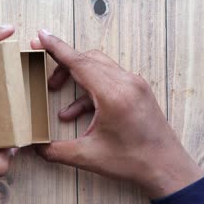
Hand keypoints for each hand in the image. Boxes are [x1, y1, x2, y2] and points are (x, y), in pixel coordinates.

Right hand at [32, 30, 202, 198]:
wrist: (167, 168)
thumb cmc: (132, 161)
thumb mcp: (88, 156)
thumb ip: (56, 151)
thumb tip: (35, 148)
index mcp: (113, 94)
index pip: (79, 62)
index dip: (57, 48)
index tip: (41, 36)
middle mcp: (126, 82)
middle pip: (87, 59)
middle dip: (62, 63)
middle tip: (42, 69)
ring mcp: (135, 84)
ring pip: (98, 66)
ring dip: (75, 75)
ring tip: (55, 89)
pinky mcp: (138, 90)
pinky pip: (108, 79)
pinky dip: (88, 89)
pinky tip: (75, 112)